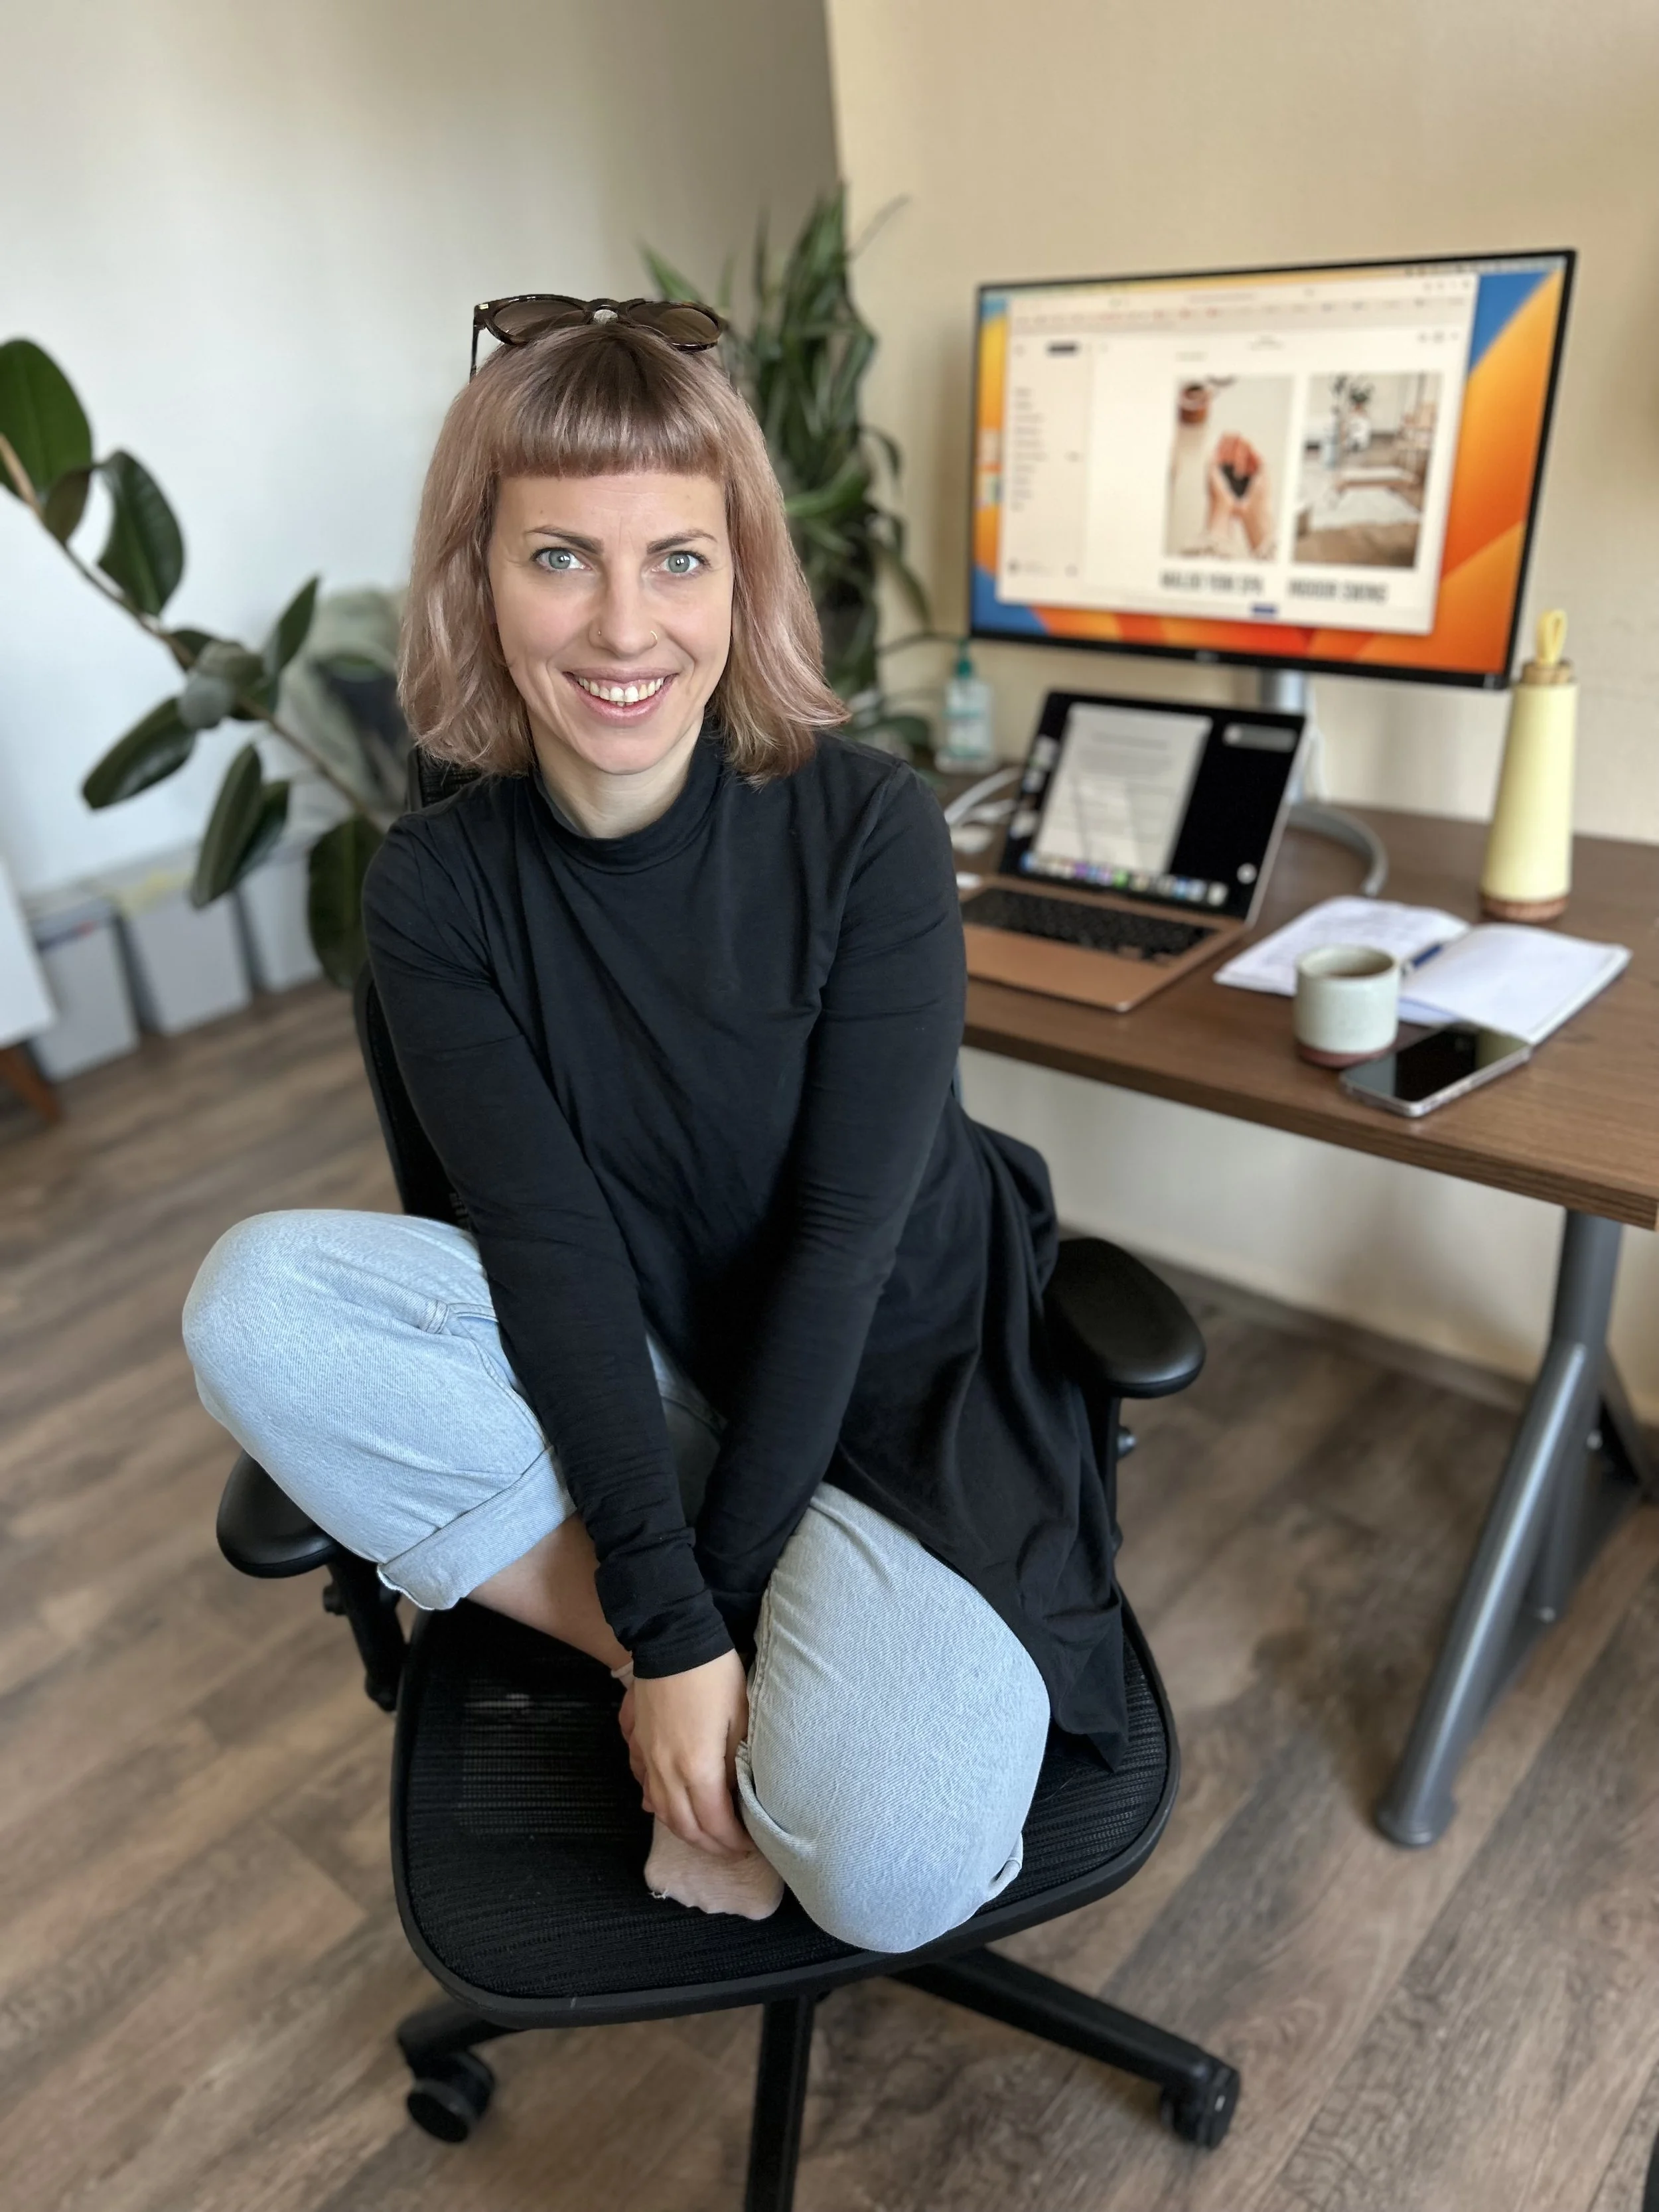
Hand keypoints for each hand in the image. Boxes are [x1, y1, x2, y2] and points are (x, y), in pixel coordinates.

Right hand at [624, 1649, 749, 1856]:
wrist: (671, 1637)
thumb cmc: (714, 1675)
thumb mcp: (740, 1718)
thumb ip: (736, 1763)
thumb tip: (735, 1795)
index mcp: (697, 1769)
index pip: (714, 1823)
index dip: (732, 1841)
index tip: (749, 1845)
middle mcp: (666, 1771)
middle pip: (684, 1826)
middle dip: (709, 1844)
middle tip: (730, 1847)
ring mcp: (646, 1757)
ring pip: (659, 1809)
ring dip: (682, 1827)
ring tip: (703, 1830)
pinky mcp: (636, 1740)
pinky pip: (643, 1782)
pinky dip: (655, 1799)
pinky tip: (665, 1799)